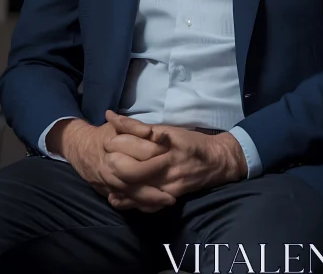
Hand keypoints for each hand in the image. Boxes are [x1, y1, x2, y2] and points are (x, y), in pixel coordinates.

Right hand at [66, 112, 175, 212]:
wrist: (81, 150)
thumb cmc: (104, 135)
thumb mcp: (117, 125)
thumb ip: (133, 125)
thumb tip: (151, 132)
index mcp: (113, 147)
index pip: (138, 152)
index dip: (155, 152)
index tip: (169, 153)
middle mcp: (111, 167)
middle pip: (135, 175)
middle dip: (154, 176)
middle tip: (173, 179)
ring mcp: (110, 183)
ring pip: (131, 193)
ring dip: (151, 198)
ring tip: (170, 199)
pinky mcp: (110, 193)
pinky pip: (127, 203)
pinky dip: (141, 206)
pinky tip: (156, 206)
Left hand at [104, 113, 247, 209]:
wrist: (216, 162)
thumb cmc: (189, 142)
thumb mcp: (167, 129)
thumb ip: (137, 126)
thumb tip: (111, 116)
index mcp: (165, 146)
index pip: (133, 147)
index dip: (115, 144)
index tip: (106, 140)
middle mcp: (166, 167)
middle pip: (131, 172)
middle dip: (114, 166)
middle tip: (106, 160)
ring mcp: (168, 186)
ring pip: (136, 191)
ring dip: (118, 185)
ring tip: (108, 177)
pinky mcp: (169, 198)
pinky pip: (145, 204)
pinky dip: (128, 202)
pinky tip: (116, 197)